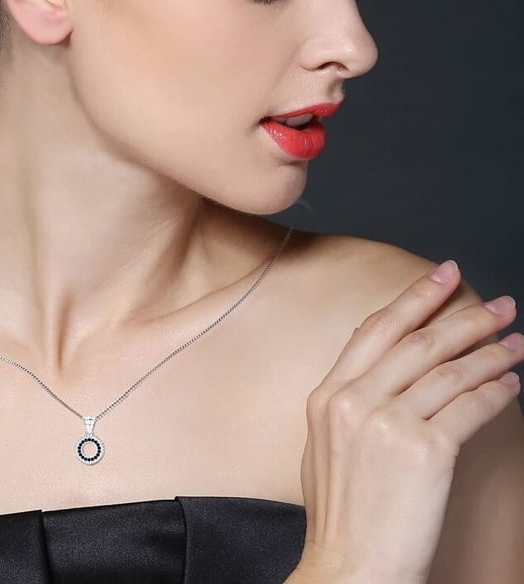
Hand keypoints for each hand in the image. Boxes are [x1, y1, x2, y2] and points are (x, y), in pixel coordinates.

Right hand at [294, 261, 521, 583]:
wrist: (350, 566)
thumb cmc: (342, 510)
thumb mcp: (324, 441)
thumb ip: (347, 392)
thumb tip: (375, 349)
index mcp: (328, 395)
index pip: (376, 330)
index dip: (413, 298)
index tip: (441, 275)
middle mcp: (354, 400)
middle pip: (417, 342)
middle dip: (461, 316)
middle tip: (496, 303)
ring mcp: (387, 424)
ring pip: (448, 371)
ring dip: (489, 353)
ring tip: (514, 341)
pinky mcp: (424, 452)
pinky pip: (469, 407)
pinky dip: (495, 392)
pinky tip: (510, 384)